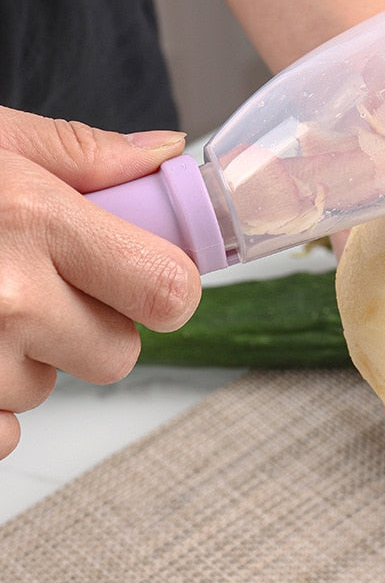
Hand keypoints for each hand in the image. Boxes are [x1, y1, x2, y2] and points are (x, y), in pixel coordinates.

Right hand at [0, 108, 201, 459]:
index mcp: (36, 220)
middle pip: (119, 352)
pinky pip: (1, 430)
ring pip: (51, 386)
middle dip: (98, 324)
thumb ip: (84, 153)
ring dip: (29, 355)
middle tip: (48, 283)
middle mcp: (5, 296)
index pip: (168, 289)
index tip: (152, 276)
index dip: (169, 287)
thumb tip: (165, 154)